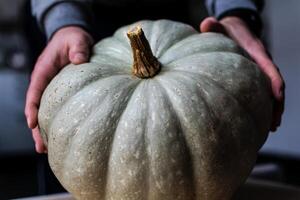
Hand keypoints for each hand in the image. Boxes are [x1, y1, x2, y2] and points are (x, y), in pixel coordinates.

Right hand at [25, 26, 93, 152]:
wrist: (73, 38)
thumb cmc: (73, 39)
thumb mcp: (76, 40)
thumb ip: (78, 48)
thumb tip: (79, 60)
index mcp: (44, 71)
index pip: (35, 92)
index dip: (32, 108)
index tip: (32, 124)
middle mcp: (45, 83)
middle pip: (37, 108)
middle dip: (37, 129)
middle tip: (41, 148)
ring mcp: (52, 89)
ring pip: (45, 112)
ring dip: (44, 131)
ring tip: (46, 150)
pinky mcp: (61, 93)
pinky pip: (56, 109)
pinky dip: (56, 122)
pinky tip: (61, 136)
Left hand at [200, 17, 284, 131]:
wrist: (234, 30)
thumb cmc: (227, 30)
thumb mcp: (221, 26)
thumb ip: (214, 26)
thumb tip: (206, 24)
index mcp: (256, 51)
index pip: (269, 66)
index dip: (275, 81)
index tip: (277, 97)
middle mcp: (262, 63)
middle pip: (274, 84)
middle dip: (277, 103)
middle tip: (274, 123)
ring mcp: (259, 72)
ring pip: (270, 91)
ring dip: (272, 109)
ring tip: (271, 128)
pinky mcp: (254, 78)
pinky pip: (261, 92)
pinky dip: (263, 105)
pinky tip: (259, 121)